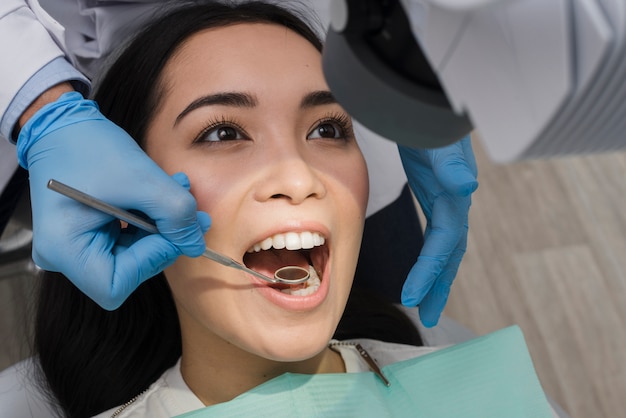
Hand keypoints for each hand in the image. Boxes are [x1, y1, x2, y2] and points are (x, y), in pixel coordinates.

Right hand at [18, 92, 210, 309]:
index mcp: (64, 250)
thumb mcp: (142, 179)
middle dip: (164, 241)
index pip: (117, 284)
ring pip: (132, 256)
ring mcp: (74, 249)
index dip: (152, 260)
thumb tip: (195, 246)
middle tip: (192, 214)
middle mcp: (63, 257)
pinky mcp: (87, 236)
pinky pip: (126, 240)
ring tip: (180, 194)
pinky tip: (164, 195)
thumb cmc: (88, 147)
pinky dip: (149, 220)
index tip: (172, 229)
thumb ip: (176, 214)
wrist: (62, 125)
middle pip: (128, 272)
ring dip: (162, 227)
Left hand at [398, 136, 477, 326]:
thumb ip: (449, 163)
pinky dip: (431, 252)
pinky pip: (437, 230)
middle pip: (450, 252)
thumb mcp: (438, 140)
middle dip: (439, 284)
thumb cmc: (430, 118)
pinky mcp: (435, 190)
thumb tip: (465, 188)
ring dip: (437, 274)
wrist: (428, 98)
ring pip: (445, 245)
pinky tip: (423, 263)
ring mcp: (446, 197)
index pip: (444, 243)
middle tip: (428, 314)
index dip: (430, 271)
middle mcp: (454, 201)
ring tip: (424, 300)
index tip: (412, 297)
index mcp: (453, 196)